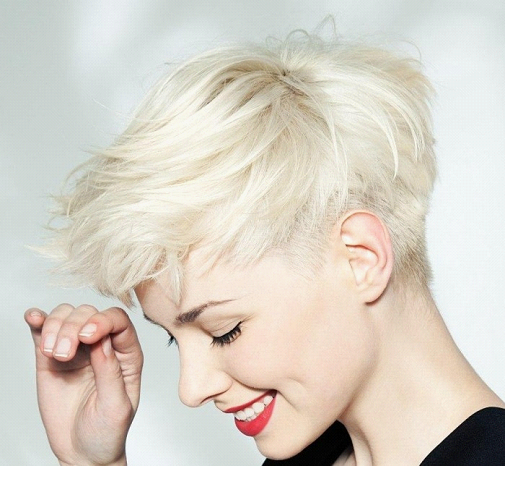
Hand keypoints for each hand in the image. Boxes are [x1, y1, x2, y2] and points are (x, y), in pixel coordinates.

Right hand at [24, 304, 143, 464]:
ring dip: (56, 326)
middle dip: (73, 327)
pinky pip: (44, 330)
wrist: (82, 453)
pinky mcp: (51, 357)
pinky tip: (34, 319)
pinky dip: (38, 320)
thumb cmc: (107, 432)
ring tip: (53, 354)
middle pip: (89, 313)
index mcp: (127, 354)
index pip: (118, 321)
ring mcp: (77, 349)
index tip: (85, 337)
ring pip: (67, 316)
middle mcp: (104, 345)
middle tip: (64, 355)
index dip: (102, 320)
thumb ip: (111, 373)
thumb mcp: (116, 407)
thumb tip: (103, 339)